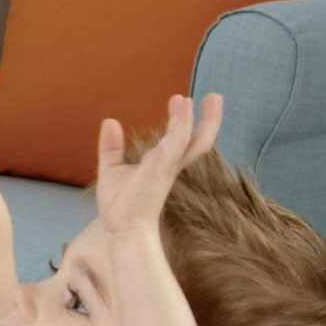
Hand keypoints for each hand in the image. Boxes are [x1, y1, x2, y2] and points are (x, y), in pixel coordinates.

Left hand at [95, 93, 223, 238]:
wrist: (122, 230)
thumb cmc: (120, 206)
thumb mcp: (112, 169)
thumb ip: (112, 147)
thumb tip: (110, 120)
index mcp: (164, 167)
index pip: (184, 143)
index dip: (189, 124)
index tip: (187, 102)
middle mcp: (171, 166)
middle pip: (200, 141)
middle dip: (211, 120)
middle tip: (215, 96)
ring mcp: (169, 167)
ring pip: (190, 138)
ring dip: (192, 115)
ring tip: (189, 95)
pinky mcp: (163, 167)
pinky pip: (177, 140)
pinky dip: (181, 122)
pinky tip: (181, 104)